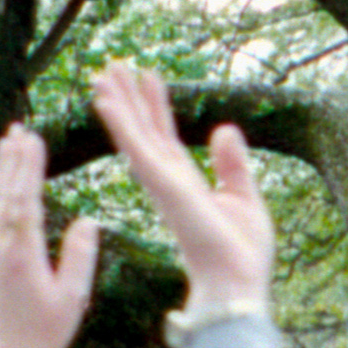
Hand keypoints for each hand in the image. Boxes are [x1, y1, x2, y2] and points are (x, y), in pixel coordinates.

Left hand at [0, 124, 97, 347]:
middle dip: (11, 160)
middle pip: (3, 194)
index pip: (25, 198)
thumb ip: (79, 256)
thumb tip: (87, 221)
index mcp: (20, 253)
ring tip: (6, 147)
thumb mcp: (73, 297)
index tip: (34, 138)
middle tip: (17, 130)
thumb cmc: (44, 334)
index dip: (29, 166)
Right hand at [88, 60, 270, 315]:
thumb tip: (226, 128)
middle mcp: (168, 180)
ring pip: (134, 133)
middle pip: (144, 130)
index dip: (157, 106)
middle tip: (112, 66)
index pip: (166, 137)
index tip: (148, 77)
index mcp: (186, 183)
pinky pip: (136, 148)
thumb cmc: (241, 252)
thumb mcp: (244, 198)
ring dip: (118, 103)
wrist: (236, 281)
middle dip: (129, 98)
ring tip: (103, 72)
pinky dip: (121, 123)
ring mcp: (161, 182)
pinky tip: (106, 100)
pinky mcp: (162, 186)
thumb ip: (233, 165)